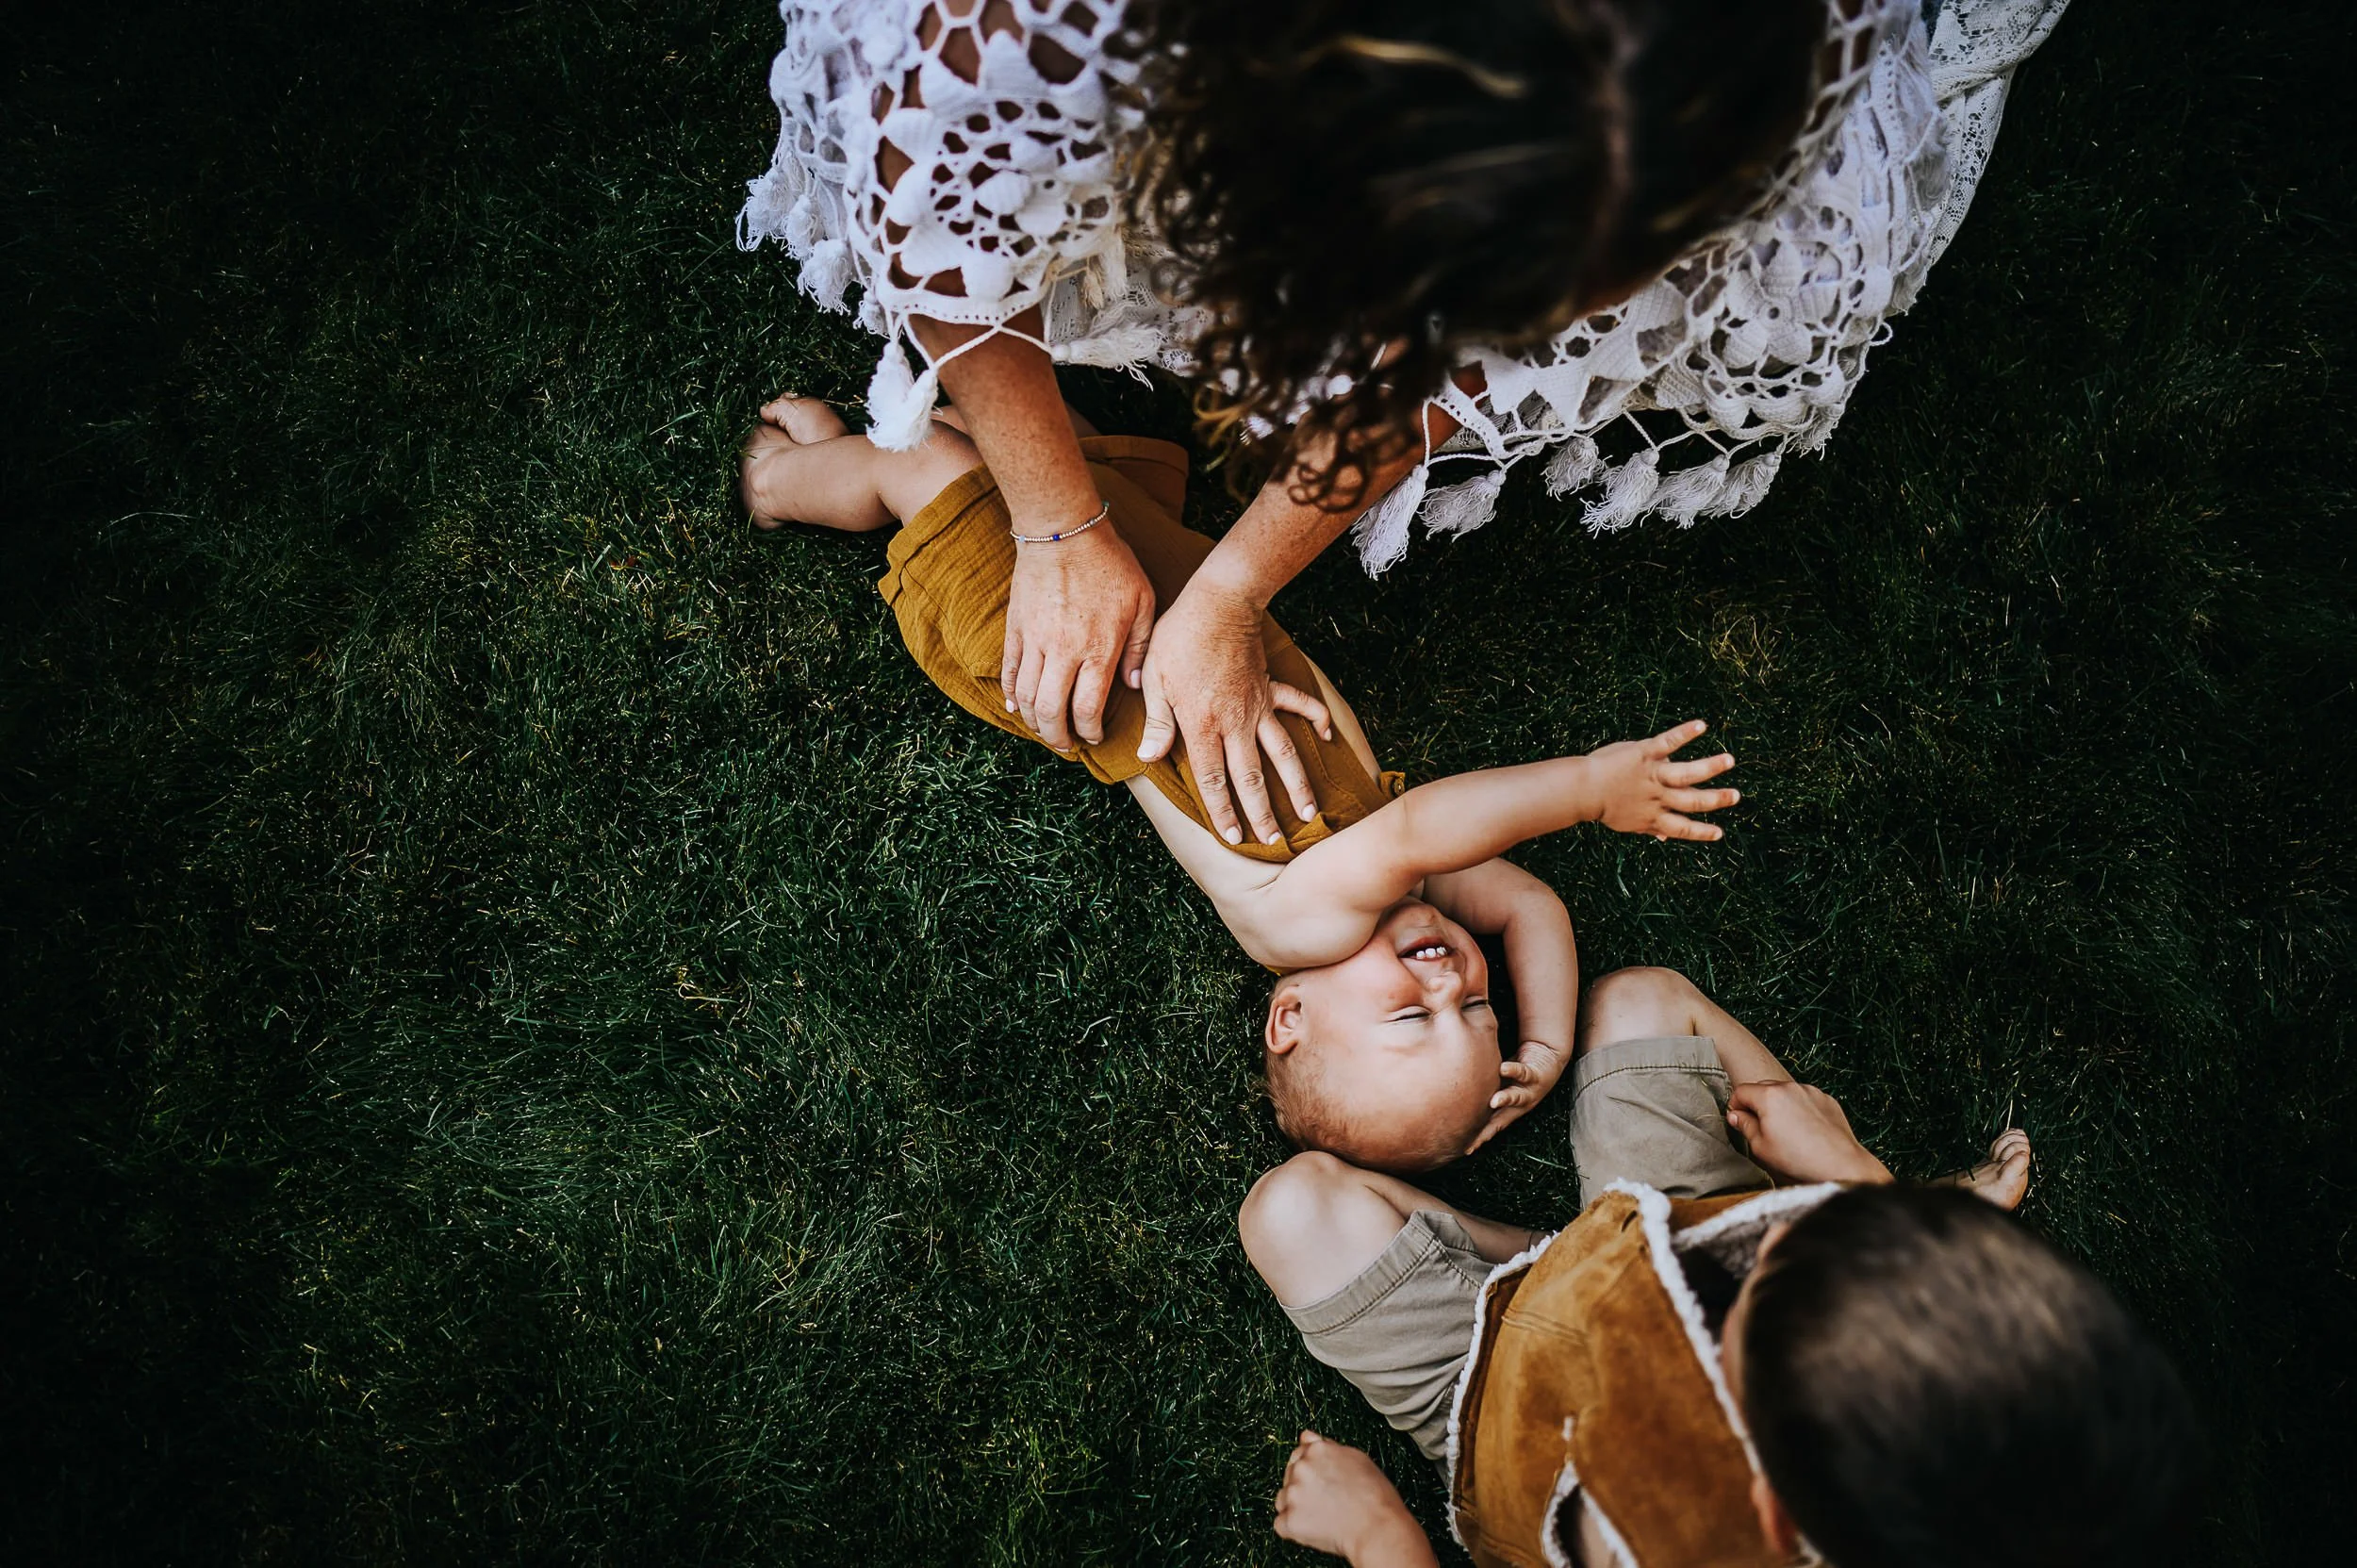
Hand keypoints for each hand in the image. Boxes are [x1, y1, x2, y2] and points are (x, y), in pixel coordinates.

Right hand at [1001, 519, 1156, 749]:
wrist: (1063, 529)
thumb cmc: (1110, 564)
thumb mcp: (1143, 602)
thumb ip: (1141, 648)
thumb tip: (1134, 685)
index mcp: (1098, 649)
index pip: (1087, 709)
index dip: (1090, 732)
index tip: (1095, 737)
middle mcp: (1063, 651)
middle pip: (1051, 712)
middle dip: (1058, 738)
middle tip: (1067, 745)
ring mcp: (1034, 641)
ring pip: (1026, 698)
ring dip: (1034, 722)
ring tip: (1045, 730)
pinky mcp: (1015, 629)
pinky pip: (1008, 671)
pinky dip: (1010, 695)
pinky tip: (1018, 708)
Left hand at [1136, 576, 1322, 844]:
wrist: (1220, 599)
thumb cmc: (1180, 637)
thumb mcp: (1155, 679)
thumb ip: (1157, 722)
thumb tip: (1150, 757)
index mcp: (1203, 725)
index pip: (1213, 779)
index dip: (1223, 811)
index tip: (1233, 837)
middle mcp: (1236, 723)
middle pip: (1251, 777)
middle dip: (1262, 813)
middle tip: (1273, 842)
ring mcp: (1259, 705)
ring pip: (1282, 754)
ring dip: (1296, 786)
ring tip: (1309, 813)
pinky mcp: (1271, 686)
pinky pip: (1300, 705)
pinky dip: (1316, 720)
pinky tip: (1326, 738)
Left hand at [1272, 1431, 1438, 1566]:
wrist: (1378, 1528)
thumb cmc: (1375, 1496)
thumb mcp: (1357, 1458)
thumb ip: (1327, 1446)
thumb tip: (1306, 1436)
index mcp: (1317, 1450)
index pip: (1299, 1454)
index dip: (1312, 1470)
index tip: (1323, 1482)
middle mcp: (1301, 1468)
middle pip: (1289, 1476)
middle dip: (1302, 1487)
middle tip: (1327, 1501)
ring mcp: (1293, 1494)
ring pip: (1283, 1500)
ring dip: (1296, 1507)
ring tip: (1323, 1516)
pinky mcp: (1290, 1520)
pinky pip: (1281, 1525)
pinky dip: (1294, 1529)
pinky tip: (1314, 1529)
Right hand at [1466, 1039, 1569, 1154]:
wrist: (1550, 1055)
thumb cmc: (1518, 1069)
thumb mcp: (1499, 1082)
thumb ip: (1483, 1088)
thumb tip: (1454, 1087)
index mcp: (1507, 1108)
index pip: (1489, 1126)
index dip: (1479, 1138)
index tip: (1466, 1149)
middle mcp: (1518, 1105)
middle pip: (1500, 1120)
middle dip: (1486, 1131)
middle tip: (1473, 1142)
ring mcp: (1528, 1092)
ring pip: (1516, 1097)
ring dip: (1505, 1100)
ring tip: (1494, 1102)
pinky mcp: (1536, 1076)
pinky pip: (1523, 1073)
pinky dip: (1513, 1071)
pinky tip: (1503, 1068)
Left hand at [1585, 720, 1739, 839]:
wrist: (1580, 788)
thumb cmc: (1603, 803)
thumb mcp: (1626, 821)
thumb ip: (1649, 826)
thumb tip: (1665, 836)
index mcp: (1653, 816)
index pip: (1682, 828)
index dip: (1701, 832)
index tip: (1720, 834)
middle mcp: (1656, 797)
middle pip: (1691, 801)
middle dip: (1715, 800)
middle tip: (1736, 796)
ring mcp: (1652, 774)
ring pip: (1686, 773)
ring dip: (1710, 767)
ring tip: (1729, 760)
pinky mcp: (1644, 753)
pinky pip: (1667, 742)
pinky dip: (1685, 733)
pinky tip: (1702, 725)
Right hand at [1725, 1079, 1893, 1186]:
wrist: (1839, 1164)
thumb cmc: (1799, 1159)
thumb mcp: (1760, 1147)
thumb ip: (1744, 1126)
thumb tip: (1736, 1116)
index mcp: (1769, 1096)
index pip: (1741, 1091)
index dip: (1735, 1106)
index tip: (1738, 1118)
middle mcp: (1790, 1087)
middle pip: (1763, 1087)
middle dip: (1757, 1103)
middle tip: (1761, 1126)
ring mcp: (1811, 1091)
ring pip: (1786, 1092)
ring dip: (1780, 1104)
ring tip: (1786, 1130)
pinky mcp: (1826, 1099)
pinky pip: (1805, 1098)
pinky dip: (1800, 1108)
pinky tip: (1804, 1129)